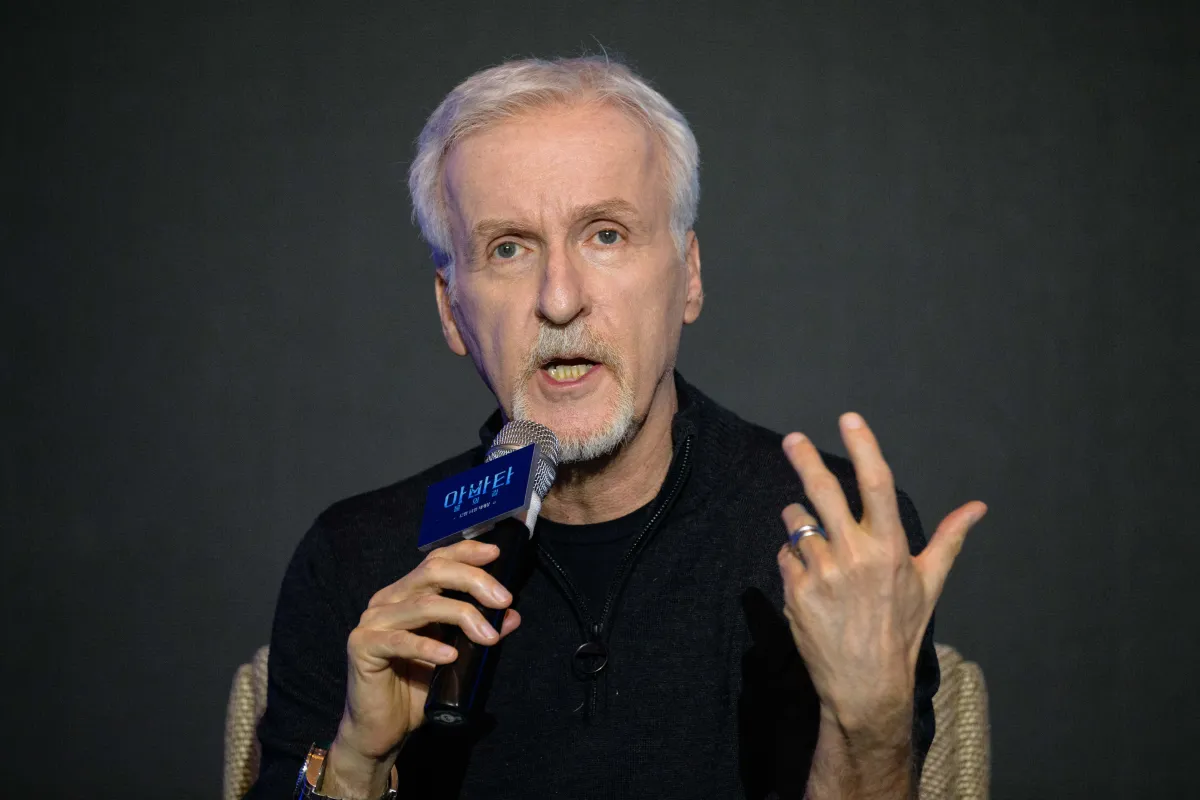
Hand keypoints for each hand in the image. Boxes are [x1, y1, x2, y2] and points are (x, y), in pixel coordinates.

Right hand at [324, 539, 521, 791]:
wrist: (381, 731)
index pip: (436, 560)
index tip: (497, 554)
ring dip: (462, 615)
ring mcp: (373, 621)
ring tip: (488, 637)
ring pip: (423, 603)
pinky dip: (428, 647)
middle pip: (432, 572)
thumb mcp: (456, 656)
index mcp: (407, 594)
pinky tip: (450, 656)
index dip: (466, 552)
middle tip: (503, 600)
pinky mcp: (363, 647)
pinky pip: (400, 641)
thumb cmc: (415, 689)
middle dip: (473, 580)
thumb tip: (511, 615)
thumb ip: (478, 632)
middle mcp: (388, 600)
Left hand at [776, 412, 985, 736]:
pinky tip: (809, 579)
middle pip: (822, 492)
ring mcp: (822, 573)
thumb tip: (978, 507)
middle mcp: (855, 556)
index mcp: (890, 548)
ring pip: (797, 523)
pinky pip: (785, 555)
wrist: (865, 683)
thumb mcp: (928, 582)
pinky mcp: (796, 590)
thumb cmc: (900, 628)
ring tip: (815, 541)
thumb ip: (948, 538)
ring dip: (800, 521)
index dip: (864, 447)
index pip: (877, 485)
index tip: (849, 418)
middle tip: (794, 439)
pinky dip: (793, 559)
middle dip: (805, 460)